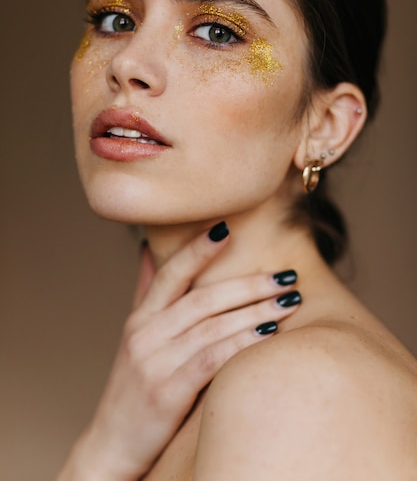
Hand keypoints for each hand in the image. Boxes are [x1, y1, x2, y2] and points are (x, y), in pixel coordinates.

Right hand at [57, 223, 299, 479]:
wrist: (111, 444)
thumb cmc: (133, 387)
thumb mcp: (135, 337)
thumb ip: (146, 293)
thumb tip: (148, 250)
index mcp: (141, 317)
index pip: (171, 273)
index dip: (198, 249)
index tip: (228, 227)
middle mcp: (145, 333)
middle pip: (203, 298)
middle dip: (248, 284)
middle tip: (285, 275)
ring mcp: (155, 362)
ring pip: (212, 326)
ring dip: (255, 311)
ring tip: (289, 300)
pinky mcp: (167, 392)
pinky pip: (212, 359)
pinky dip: (242, 343)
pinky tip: (269, 334)